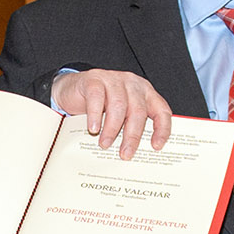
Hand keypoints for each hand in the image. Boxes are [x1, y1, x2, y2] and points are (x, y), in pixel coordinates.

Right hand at [50, 69, 172, 157]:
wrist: (71, 90)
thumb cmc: (99, 105)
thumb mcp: (119, 116)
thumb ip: (129, 127)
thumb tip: (133, 153)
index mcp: (145, 93)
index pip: (161, 110)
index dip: (162, 129)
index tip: (156, 146)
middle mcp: (132, 84)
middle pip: (138, 111)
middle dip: (132, 136)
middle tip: (125, 154)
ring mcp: (113, 79)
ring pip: (118, 106)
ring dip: (112, 129)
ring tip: (105, 144)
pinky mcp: (94, 80)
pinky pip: (97, 98)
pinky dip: (95, 115)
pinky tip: (93, 128)